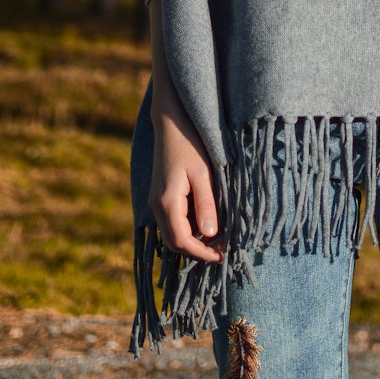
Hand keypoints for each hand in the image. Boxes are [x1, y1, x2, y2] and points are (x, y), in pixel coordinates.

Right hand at [149, 86, 224, 264]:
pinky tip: (207, 222)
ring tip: (219, 237)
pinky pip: (173, 221)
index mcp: (167, 201)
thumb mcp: (203, 173)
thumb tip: (211, 234)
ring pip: (173, 233)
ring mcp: (156, 200)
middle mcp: (156, 205)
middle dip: (198, 250)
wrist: (171, 122)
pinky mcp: (160, 195)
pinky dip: (189, 228)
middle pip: (174, 242)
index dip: (202, 253)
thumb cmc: (190, 144)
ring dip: (194, 240)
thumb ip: (206, 204)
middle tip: (223, 249)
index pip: (182, 242)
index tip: (224, 256)